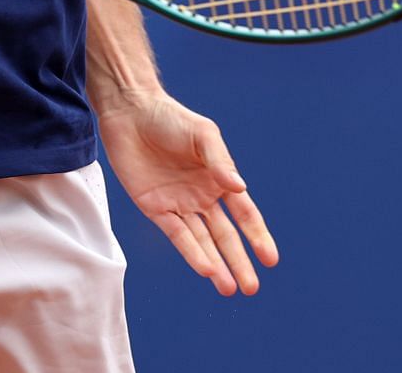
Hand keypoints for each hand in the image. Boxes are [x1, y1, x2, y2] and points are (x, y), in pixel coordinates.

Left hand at [96, 92, 278, 295]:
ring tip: (228, 288)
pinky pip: (177, 235)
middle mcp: (202, 197)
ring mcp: (179, 205)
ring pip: (202, 242)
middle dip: (238, 262)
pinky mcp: (155, 208)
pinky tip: (205, 270)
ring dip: (215, 265)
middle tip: (251, 288)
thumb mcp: (203, 135)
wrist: (131, 112)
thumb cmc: (171, 118)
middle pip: (225, 236)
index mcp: (219, 180)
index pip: (245, 214)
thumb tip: (241, 189)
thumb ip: (220, 162)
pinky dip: (191, 253)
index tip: (270, 260)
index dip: (257, 236)